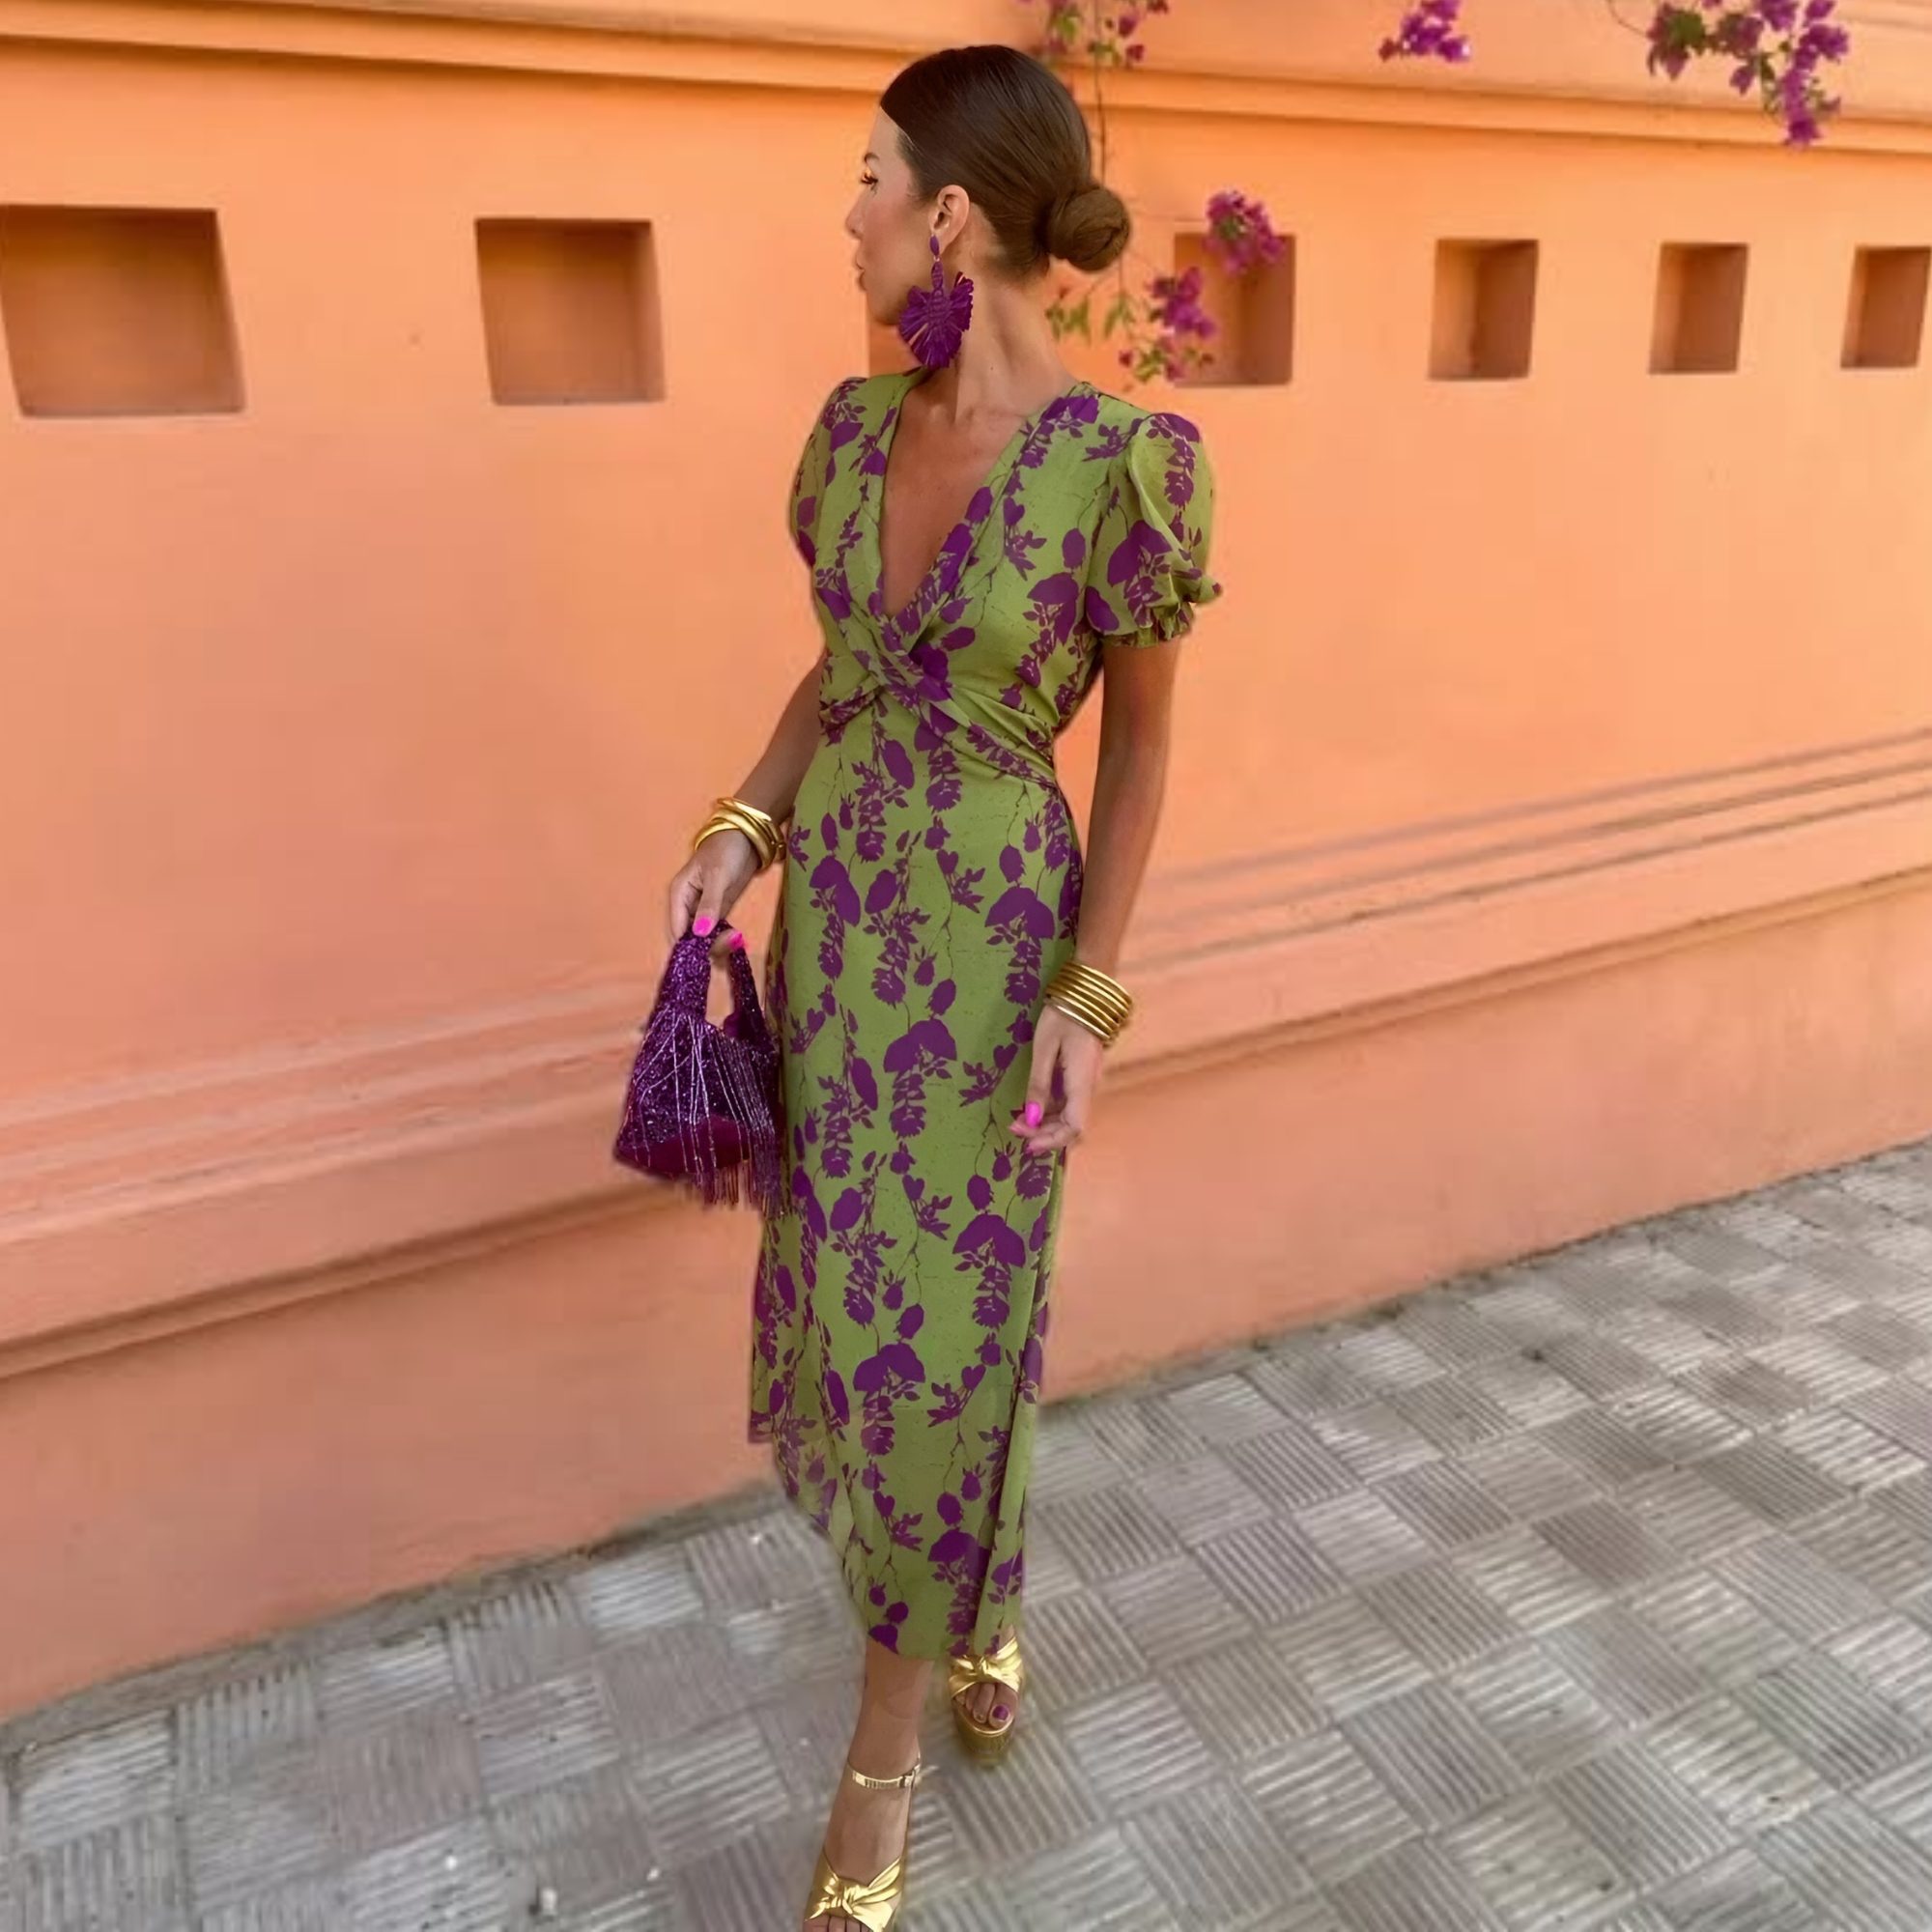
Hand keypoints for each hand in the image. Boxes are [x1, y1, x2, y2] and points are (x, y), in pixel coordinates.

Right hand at [666, 829, 761, 953]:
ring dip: (718, 945)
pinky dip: (725, 939)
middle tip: (729, 943)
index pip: (677, 930)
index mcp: (679, 895)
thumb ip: (709, 905)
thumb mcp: (717, 876)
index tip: (708, 953)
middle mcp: (688, 906)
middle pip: (690, 937)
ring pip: (705, 938)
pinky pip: (718, 932)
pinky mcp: (720, 911)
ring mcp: (704, 910)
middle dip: (706, 946)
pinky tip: (736, 939)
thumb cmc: (726, 850)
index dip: (689, 945)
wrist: (747, 837)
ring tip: (735, 940)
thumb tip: (699, 934)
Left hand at [1009, 1003, 1104, 1155]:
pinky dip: (1051, 1111)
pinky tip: (1031, 1107)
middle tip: (1013, 1128)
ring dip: (1046, 1124)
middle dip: (1044, 1134)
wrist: (1086, 993)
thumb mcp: (1044, 1049)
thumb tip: (1030, 1118)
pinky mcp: (1082, 1076)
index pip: (1074, 1127)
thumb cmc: (1063, 1016)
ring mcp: (1088, 1083)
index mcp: (1082, 1083)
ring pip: (1070, 1116)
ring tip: (1018, 1119)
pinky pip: (1069, 1103)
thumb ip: (1038, 1085)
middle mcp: (1090, 1088)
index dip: (1051, 1140)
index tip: (1026, 1142)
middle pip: (1072, 1126)